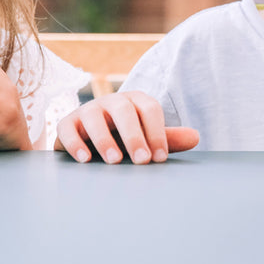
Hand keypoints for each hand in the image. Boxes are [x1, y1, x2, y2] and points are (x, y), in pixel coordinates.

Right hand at [54, 90, 198, 163]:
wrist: (89, 138)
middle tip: (142, 160)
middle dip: (133, 135)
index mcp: (135, 101)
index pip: (149, 109)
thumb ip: (167, 138)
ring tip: (114, 161)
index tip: (160, 158)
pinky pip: (67, 128)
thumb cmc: (124, 138)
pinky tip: (85, 160)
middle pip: (123, 110)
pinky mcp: (67, 122)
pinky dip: (75, 143)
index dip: (157, 132)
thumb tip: (196, 137)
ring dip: (104, 139)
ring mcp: (87, 110)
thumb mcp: (146, 137)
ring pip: (93, 117)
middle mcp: (111, 102)